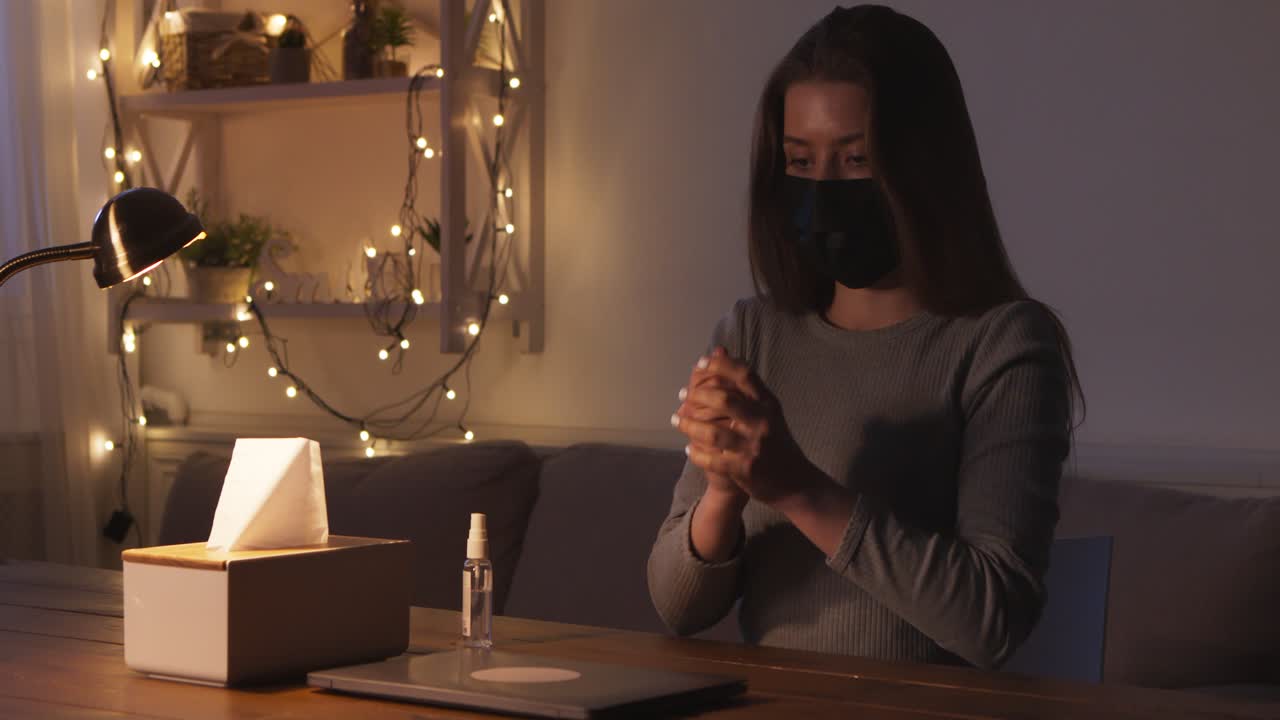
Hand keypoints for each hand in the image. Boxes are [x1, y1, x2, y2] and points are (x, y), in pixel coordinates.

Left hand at [674, 348, 817, 505]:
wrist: (796, 482)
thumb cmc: (777, 443)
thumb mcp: (769, 412)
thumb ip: (745, 387)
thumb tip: (719, 351)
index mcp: (769, 405)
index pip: (744, 375)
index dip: (720, 365)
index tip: (700, 363)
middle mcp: (763, 422)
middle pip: (724, 401)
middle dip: (697, 396)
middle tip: (683, 395)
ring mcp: (753, 446)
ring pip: (712, 432)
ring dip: (689, 425)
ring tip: (677, 420)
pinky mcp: (744, 469)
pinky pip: (711, 459)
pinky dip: (696, 453)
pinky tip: (689, 448)